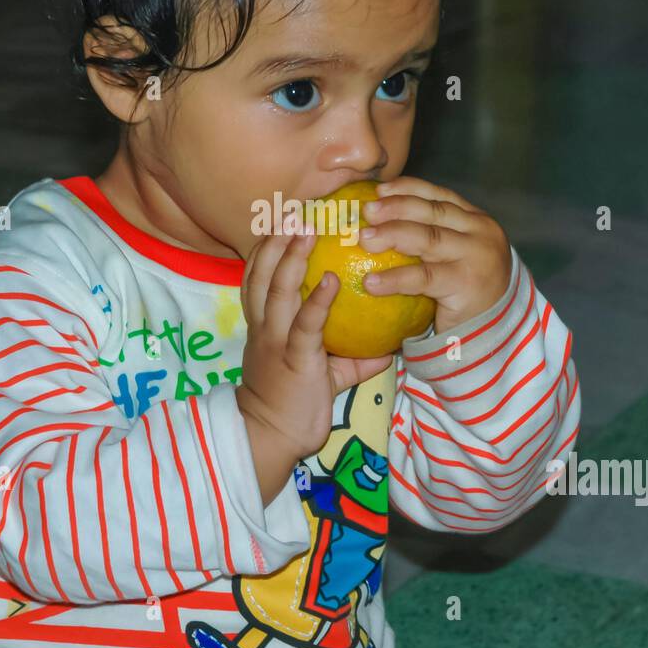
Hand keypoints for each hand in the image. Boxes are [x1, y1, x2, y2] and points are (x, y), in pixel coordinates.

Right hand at [237, 213, 392, 461]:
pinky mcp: (293, 358)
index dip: (269, 245)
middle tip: (297, 209)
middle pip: (262, 271)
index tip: (285, 218)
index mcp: (265, 323)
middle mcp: (265, 325)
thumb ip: (352, 353)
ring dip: (292, 256)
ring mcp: (275, 340)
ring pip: (277, 288)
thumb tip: (388, 340)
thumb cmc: (295, 403)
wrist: (271, 437)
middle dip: (276, 237)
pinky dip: (319, 299)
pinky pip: (305, 323)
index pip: (259, 275)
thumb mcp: (324, 371)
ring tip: (309, 228)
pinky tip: (335, 279)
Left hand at [357, 177, 512, 334]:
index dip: (408, 189)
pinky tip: (371, 282)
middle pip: (432, 212)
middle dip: (396, 207)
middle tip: (366, 211)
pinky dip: (395, 278)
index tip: (378, 190)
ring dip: (392, 235)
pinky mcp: (466, 284)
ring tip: (364, 240)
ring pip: (428, 238)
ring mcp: (477, 256)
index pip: (440, 196)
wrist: (494, 332)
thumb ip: (431, 237)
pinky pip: (423, 278)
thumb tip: (378, 220)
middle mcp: (481, 232)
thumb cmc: (464, 293)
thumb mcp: (454, 257)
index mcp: (476, 221)